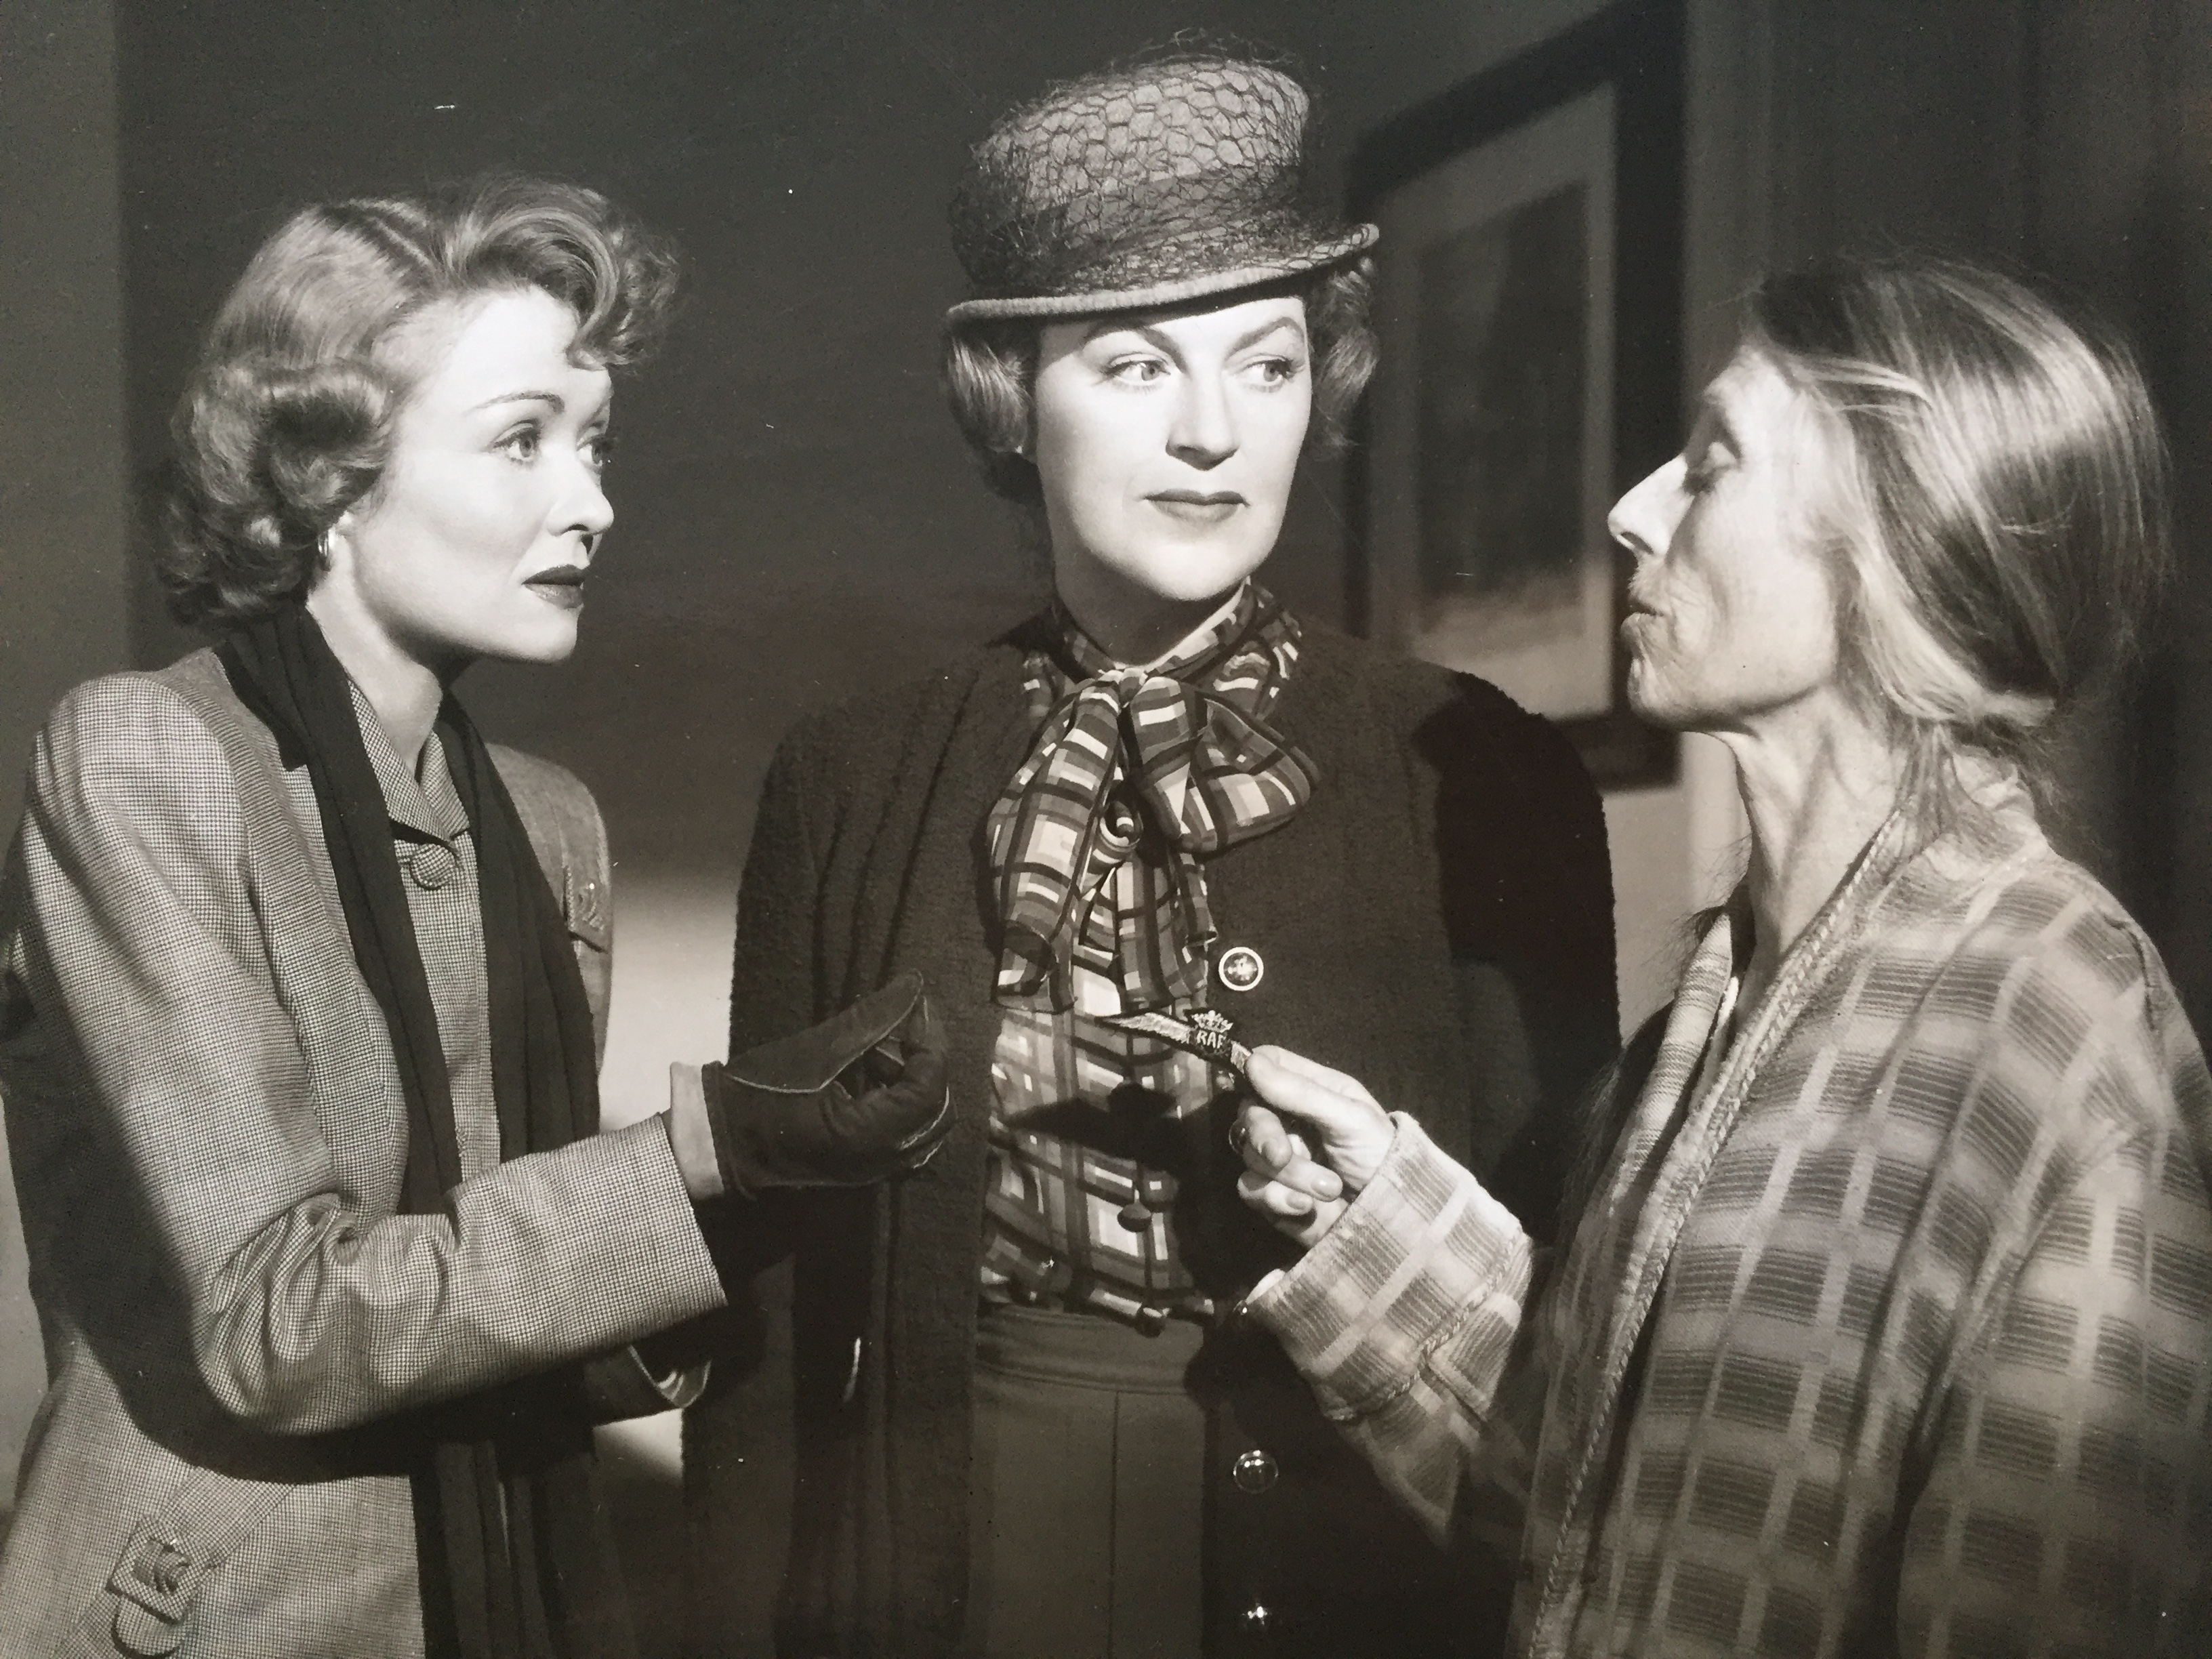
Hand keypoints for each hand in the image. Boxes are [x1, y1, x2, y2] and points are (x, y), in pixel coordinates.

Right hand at [703, 972, 950, 1197]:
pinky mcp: (863, 1163)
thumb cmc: (758, 1093)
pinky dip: (901, 1098)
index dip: (931, 1044)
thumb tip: (915, 986)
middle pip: (936, 1111)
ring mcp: (872, 1168)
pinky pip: (905, 1133)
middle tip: (902, 1026)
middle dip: (927, 1063)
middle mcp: (878, 1162)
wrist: (718, 1138)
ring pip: (924, 1123)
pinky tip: (874, 1068)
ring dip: (914, 1080)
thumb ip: (872, 1019)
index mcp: (866, 1138)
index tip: (915, 1008)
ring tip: (881, 1045)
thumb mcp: (816, 1050)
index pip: (927, 1090)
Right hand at [1233, 1047, 1393, 1246]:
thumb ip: (1300, 1092)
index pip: (1270, 1064)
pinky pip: (1251, 1188)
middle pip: (1250, 1112)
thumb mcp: (1349, 1118)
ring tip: (1330, 1188)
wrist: (1392, 1222)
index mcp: (1314, 1090)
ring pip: (1252, 1155)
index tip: (1254, 1085)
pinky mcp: (1273, 1194)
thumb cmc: (1381, 1158)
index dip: (1254, 1070)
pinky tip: (1307, 1207)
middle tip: (1281, 1155)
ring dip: (1291, 1175)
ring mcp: (1280, 1159)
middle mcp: (1292, 1120)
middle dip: (1265, 1134)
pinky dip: (1278, 1198)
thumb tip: (1252, 1062)